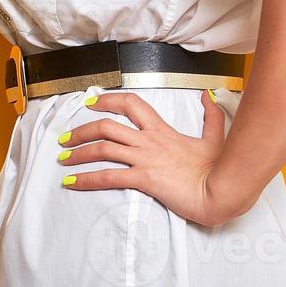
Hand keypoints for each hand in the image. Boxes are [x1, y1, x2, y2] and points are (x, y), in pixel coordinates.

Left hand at [55, 90, 246, 226]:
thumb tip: (208, 96)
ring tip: (63, 159)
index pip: (130, 104)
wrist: (222, 190)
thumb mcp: (215, 137)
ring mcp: (145, 159)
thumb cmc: (217, 168)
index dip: (107, 99)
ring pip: (103, 148)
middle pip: (106, 126)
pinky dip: (86, 179)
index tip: (90, 102)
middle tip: (65, 138)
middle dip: (81, 130)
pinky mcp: (144, 179)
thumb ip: (210, 115)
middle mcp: (149, 141)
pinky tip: (72, 183)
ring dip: (78, 153)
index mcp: (161, 129)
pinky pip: (108, 177)